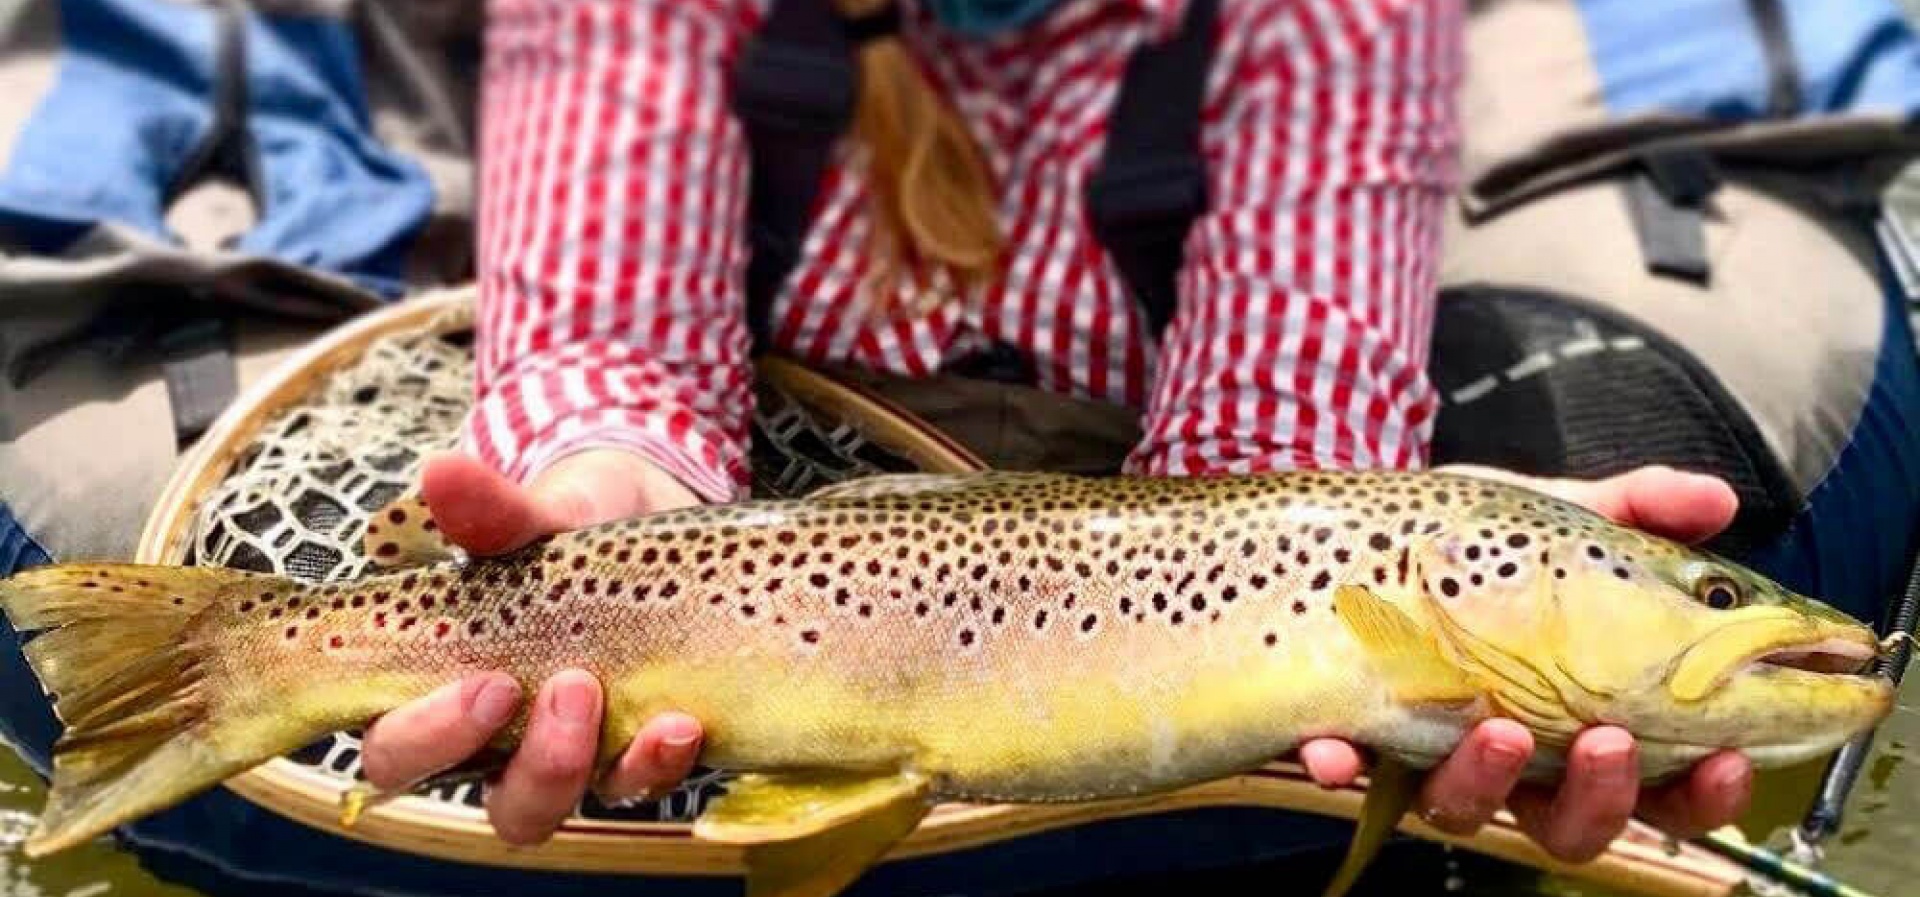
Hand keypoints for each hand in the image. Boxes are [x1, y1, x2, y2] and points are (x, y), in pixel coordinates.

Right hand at [359, 449, 709, 844]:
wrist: (657, 515)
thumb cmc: (570, 525)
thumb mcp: (539, 513)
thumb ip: (494, 511)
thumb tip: (441, 471)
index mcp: (444, 691)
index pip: (399, 750)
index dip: (432, 736)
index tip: (491, 682)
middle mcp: (504, 743)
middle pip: (497, 804)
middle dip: (534, 768)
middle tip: (573, 689)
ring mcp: (578, 755)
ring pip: (569, 808)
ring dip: (603, 771)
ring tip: (650, 716)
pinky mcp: (644, 750)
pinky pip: (644, 784)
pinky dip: (663, 763)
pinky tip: (685, 723)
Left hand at [1297, 465, 1753, 862]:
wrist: (1372, 521)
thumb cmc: (1482, 541)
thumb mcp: (1561, 517)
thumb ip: (1638, 508)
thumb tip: (1717, 499)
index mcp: (1588, 719)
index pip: (1666, 786)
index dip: (1703, 792)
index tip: (1726, 761)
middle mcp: (1517, 759)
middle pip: (1572, 825)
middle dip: (1598, 796)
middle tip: (1606, 741)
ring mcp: (1432, 756)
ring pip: (1466, 811)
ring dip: (1487, 782)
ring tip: (1502, 731)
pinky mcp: (1356, 738)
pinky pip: (1346, 774)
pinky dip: (1342, 766)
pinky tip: (1335, 752)